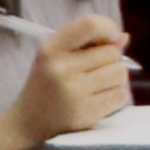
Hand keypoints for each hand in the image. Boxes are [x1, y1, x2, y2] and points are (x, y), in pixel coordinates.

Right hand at [0, 13, 131, 149]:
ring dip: (115, 79)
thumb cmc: (45, 85)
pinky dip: (116, 95)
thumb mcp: (56, 57)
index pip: (90, 25)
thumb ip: (88, 43)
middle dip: (110, 60)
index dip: (108, 28)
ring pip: (120, 73)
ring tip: (97, 85)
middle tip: (95, 70)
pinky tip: (99, 98)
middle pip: (112, 53)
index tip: (110, 38)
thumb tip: (123, 37)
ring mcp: (74, 93)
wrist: (26, 124)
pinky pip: (121, 95)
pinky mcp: (86, 114)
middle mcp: (61, 69)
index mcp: (51, 50)